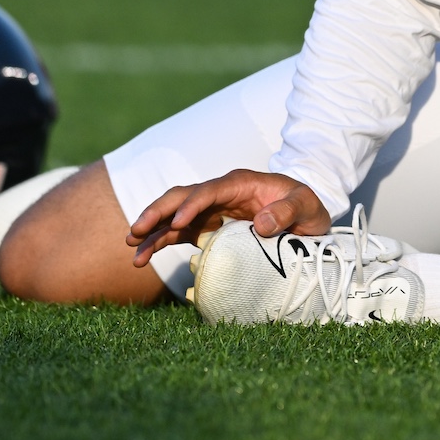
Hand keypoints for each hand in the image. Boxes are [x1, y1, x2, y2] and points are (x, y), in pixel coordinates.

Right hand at [125, 169, 329, 267]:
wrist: (306, 214)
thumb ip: (287, 212)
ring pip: (174, 215)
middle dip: (158, 211)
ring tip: (132, 249)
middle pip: (182, 197)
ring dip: (153, 230)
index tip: (179, 223)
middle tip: (137, 231)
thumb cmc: (306, 206)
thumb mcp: (307, 206)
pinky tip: (143, 256)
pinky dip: (161, 242)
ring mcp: (211, 210)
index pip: (210, 191)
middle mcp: (220, 193)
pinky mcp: (208, 226)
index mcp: (240, 183)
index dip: (192, 205)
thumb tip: (260, 224)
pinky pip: (179, 232)